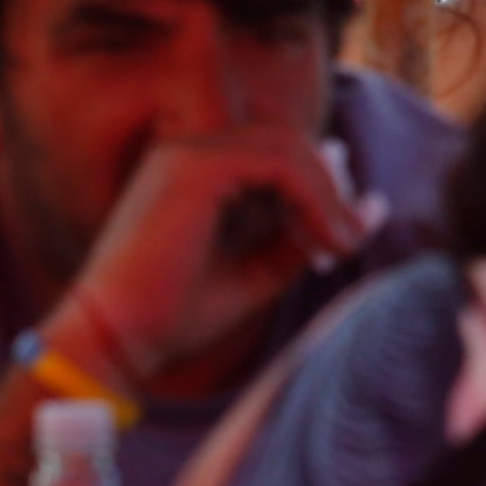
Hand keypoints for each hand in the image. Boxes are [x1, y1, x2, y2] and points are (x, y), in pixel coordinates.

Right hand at [46, 122, 368, 395]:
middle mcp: (187, 150)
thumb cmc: (174, 316)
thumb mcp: (256, 272)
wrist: (114, 343)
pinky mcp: (198, 168)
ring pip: (291, 149)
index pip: (277, 150)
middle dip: (330, 187)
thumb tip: (371, 208)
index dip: (320, 184)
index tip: (344, 233)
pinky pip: (281, 164)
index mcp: (192, 169)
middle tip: (349, 239)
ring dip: (327, 196)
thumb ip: (302, 237)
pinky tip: (326, 242)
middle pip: (289, 142)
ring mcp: (188, 153)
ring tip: (340, 245)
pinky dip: (315, 199)